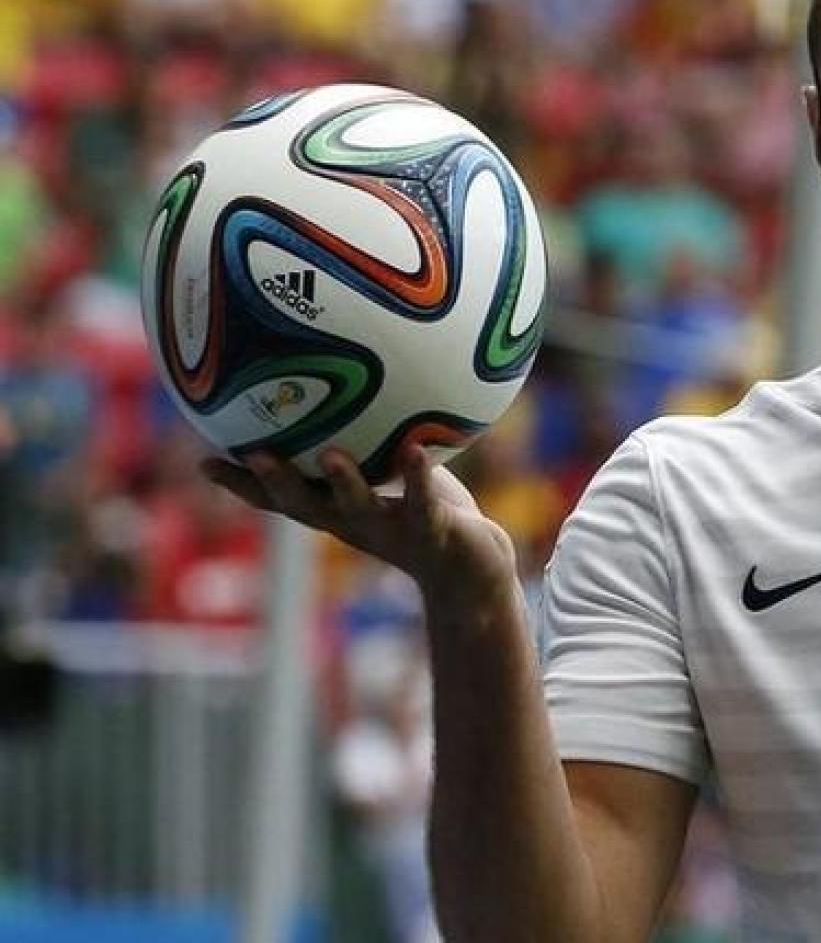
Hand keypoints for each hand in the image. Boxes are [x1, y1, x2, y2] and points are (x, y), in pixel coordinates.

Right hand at [202, 445, 518, 598]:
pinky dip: (419, 478)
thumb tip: (352, 388)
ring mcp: (393, 531)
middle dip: (275, 483)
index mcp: (338, 512)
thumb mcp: (394, 477)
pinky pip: (424, 503)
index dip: (243, 485)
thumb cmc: (431, 515)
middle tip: (249, 454)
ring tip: (329, 455)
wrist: (474, 573)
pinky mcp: (433, 532)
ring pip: (360, 509)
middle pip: (306, 507)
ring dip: (344, 484)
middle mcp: (356, 525)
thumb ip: (371, 443)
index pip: (280, 499)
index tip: (204, 460)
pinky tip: (417, 449)